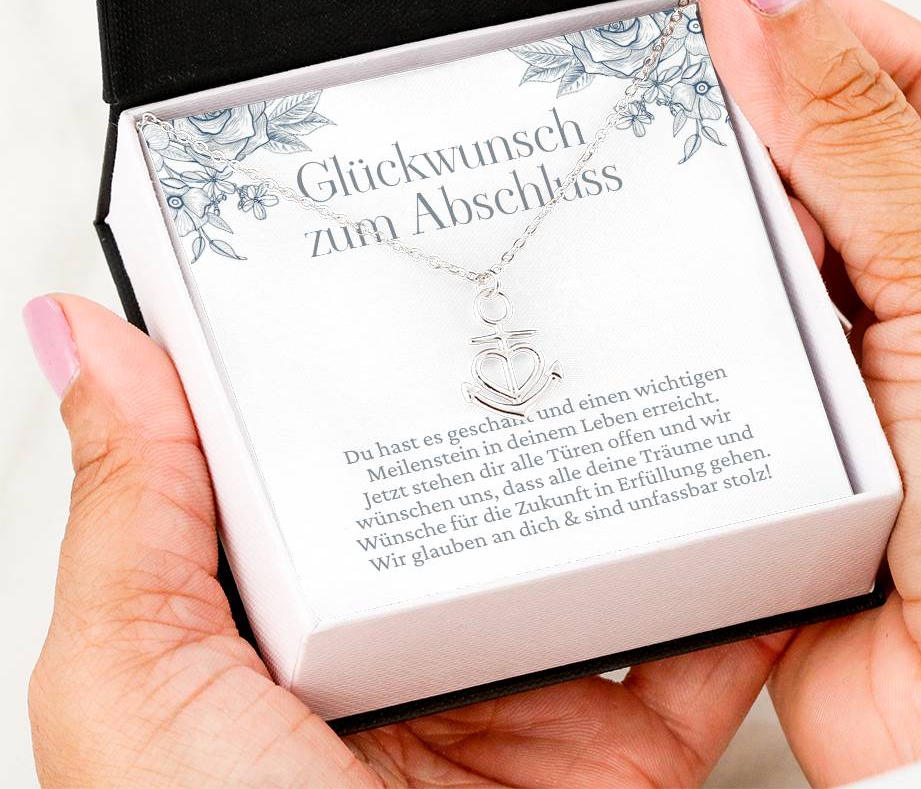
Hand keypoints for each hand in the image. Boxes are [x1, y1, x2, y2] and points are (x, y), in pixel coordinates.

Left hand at [23, 293, 784, 786]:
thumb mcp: (137, 687)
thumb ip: (132, 514)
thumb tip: (88, 344)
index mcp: (290, 612)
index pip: (331, 446)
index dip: (354, 355)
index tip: (395, 263)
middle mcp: (405, 637)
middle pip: (473, 488)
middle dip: (512, 403)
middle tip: (552, 293)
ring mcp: (514, 688)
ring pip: (586, 550)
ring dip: (627, 476)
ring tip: (655, 375)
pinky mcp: (611, 747)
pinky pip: (691, 645)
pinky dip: (734, 584)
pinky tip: (748, 512)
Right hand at [698, 0, 920, 784]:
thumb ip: (854, 132)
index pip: (897, 75)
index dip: (810, 21)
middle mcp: (911, 287)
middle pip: (798, 164)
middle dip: (725, 130)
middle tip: (646, 92)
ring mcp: (835, 362)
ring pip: (736, 260)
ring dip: (690, 240)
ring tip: (631, 201)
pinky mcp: (765, 435)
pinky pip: (695, 357)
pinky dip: (662, 335)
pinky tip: (630, 314)